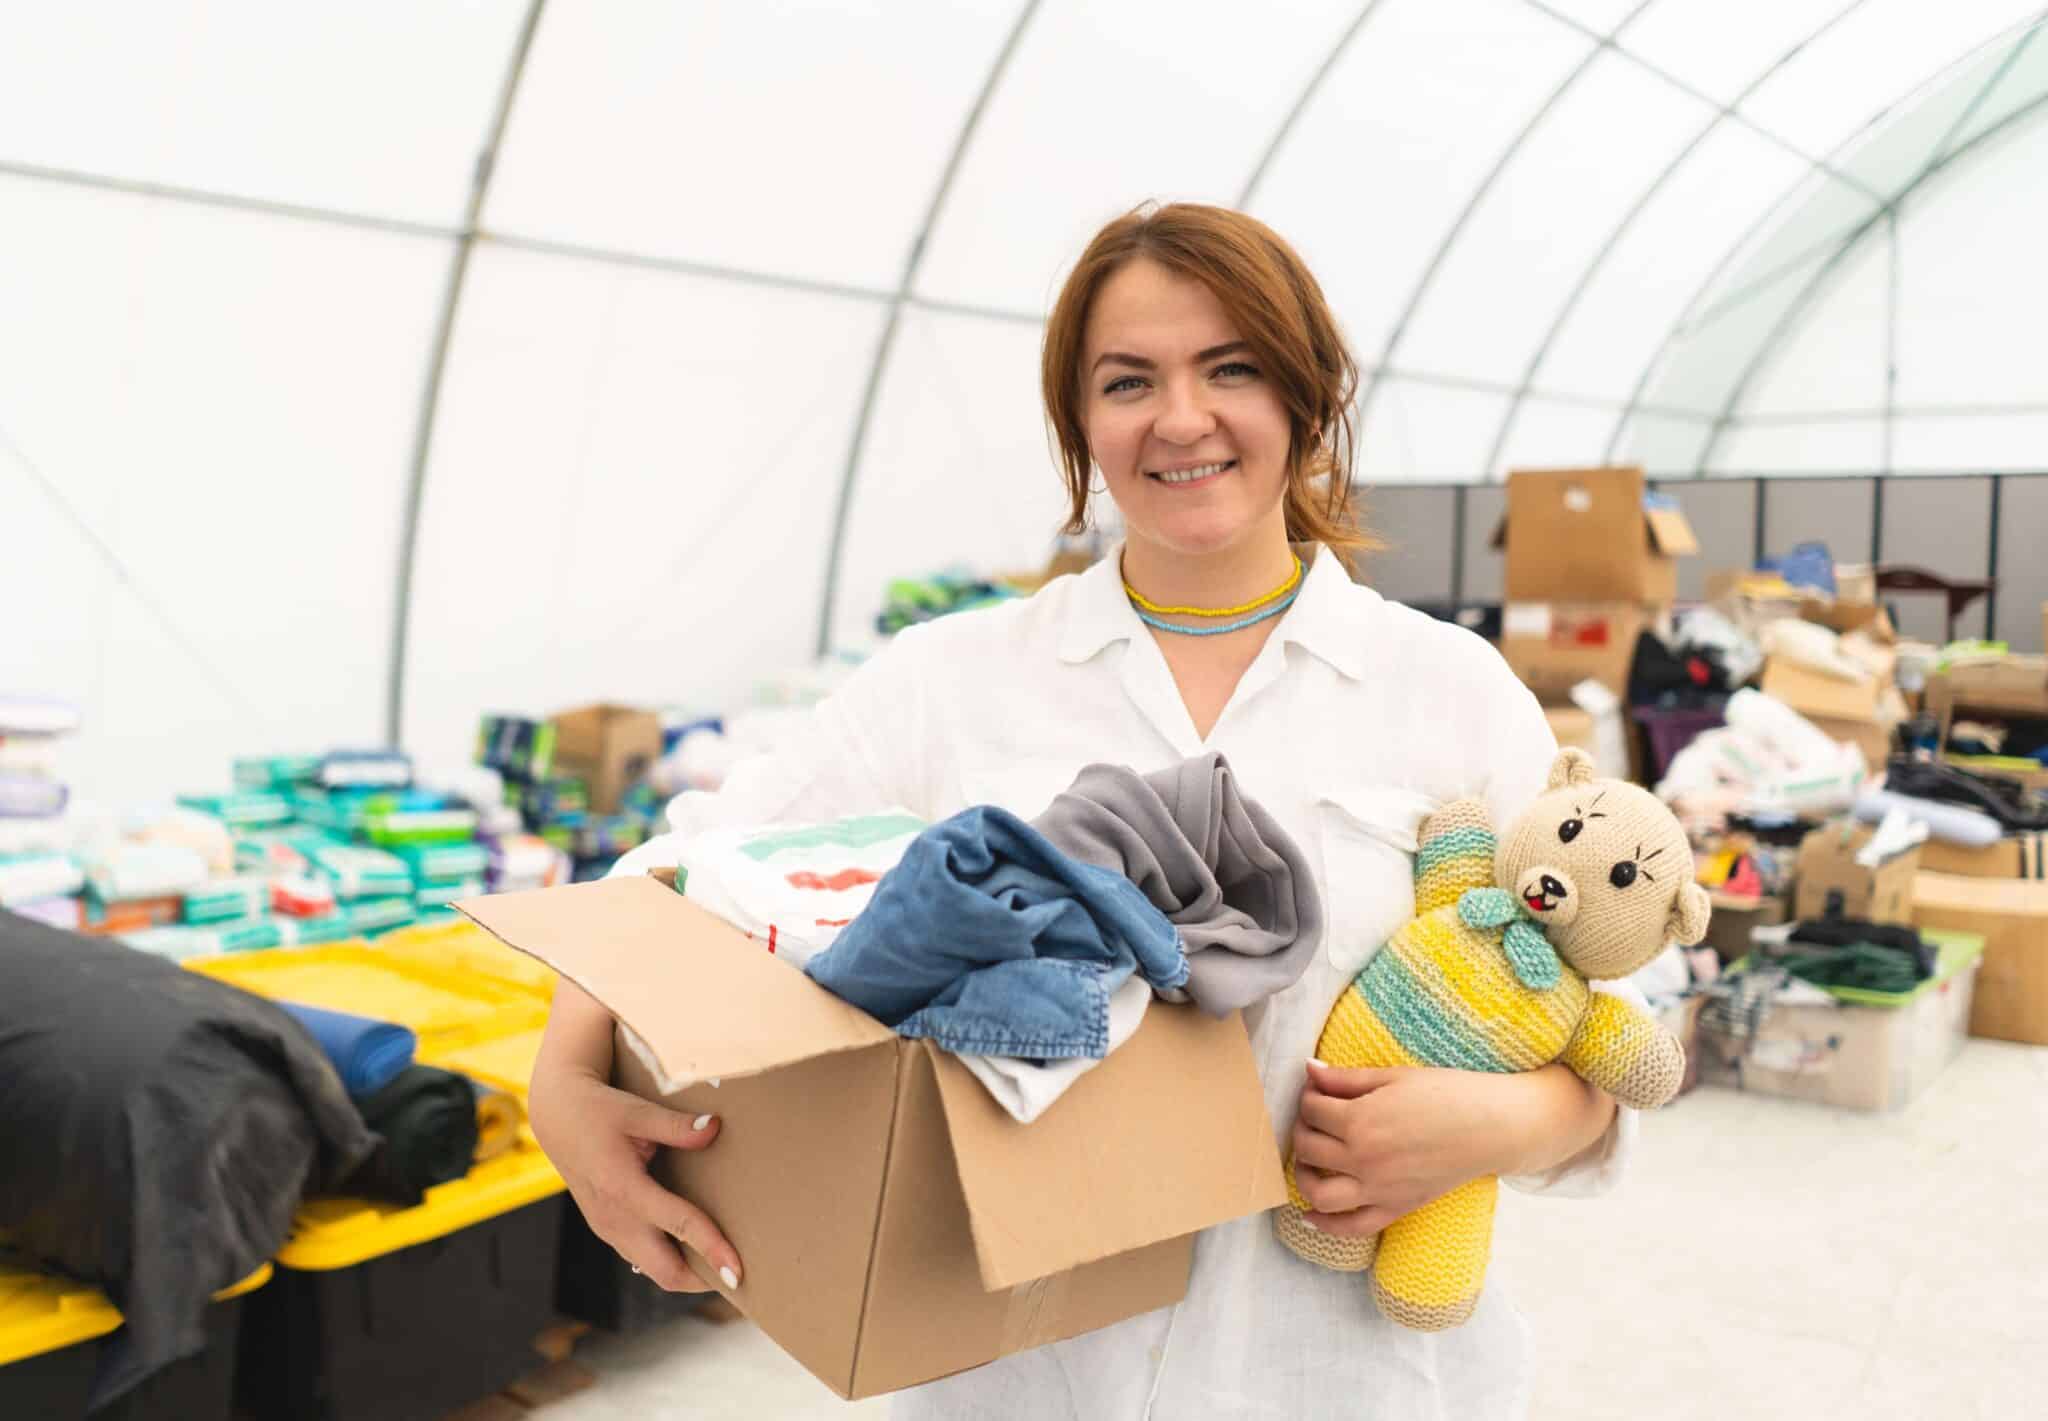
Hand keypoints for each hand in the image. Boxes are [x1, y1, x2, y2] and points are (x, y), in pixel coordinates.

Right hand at [529, 1062, 741, 1293]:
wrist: (558, 1119)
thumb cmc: (599, 1112)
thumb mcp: (637, 1111)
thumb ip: (677, 1126)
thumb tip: (714, 1128)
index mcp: (624, 1189)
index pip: (678, 1226)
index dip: (712, 1249)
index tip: (738, 1272)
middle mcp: (615, 1219)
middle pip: (667, 1272)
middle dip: (705, 1280)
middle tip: (743, 1276)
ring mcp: (609, 1230)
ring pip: (655, 1271)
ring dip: (689, 1274)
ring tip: (726, 1266)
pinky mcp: (609, 1230)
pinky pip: (643, 1259)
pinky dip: (671, 1261)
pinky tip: (695, 1250)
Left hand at [1289, 1061, 1523, 1237]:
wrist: (1493, 1126)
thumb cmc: (1447, 1094)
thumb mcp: (1393, 1077)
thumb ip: (1345, 1078)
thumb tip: (1308, 1071)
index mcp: (1360, 1121)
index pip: (1312, 1111)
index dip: (1309, 1097)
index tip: (1316, 1091)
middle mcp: (1363, 1159)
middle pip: (1308, 1149)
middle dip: (1302, 1129)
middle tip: (1313, 1119)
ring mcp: (1379, 1189)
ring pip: (1319, 1194)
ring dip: (1302, 1177)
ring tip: (1307, 1162)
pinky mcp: (1397, 1207)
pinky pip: (1353, 1227)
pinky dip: (1326, 1226)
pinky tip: (1310, 1216)